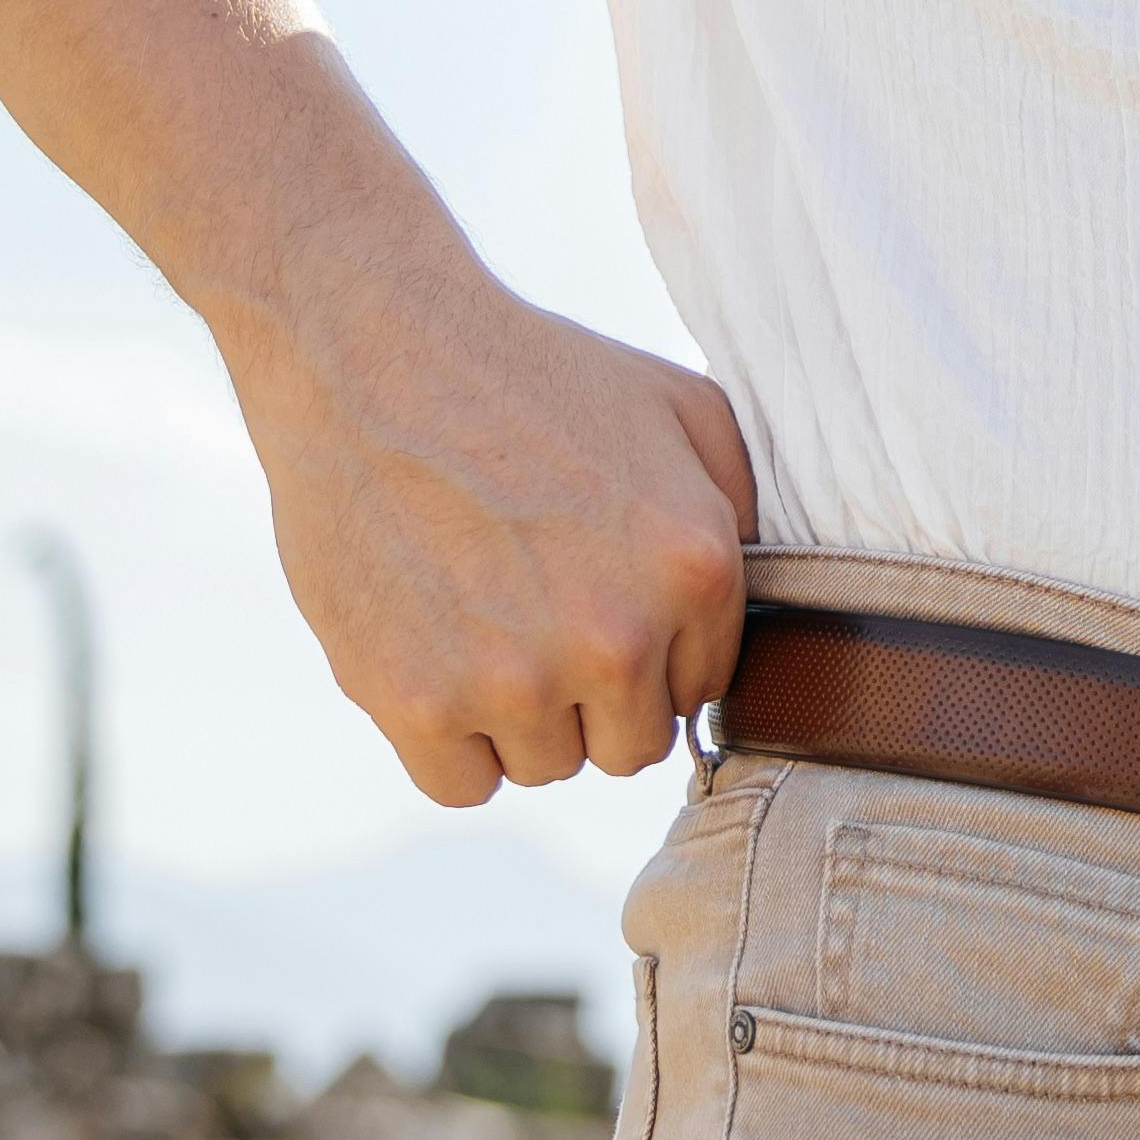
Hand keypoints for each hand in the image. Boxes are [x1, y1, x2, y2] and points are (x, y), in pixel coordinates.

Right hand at [228, 259, 760, 806]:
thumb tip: (766, 605)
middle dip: (596, 695)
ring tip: (482, 614)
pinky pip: (462, 784)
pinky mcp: (414, 701)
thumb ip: (740, 510)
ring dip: (520, 715)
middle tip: (540, 611)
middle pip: (631, 746)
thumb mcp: (680, 408)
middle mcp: (616, 635)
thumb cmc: (532, 376)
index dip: (654, 652)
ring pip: (547, 766)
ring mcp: (514, 677)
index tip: (601, 599)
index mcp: (694, 569)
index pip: (702, 691)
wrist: (372, 356)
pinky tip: (437, 655)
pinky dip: (449, 740)